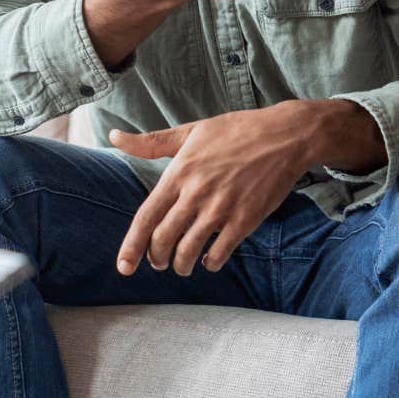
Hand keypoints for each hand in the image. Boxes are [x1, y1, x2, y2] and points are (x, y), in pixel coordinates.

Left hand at [109, 101, 369, 275]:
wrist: (285, 135)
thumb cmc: (236, 130)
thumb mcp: (191, 131)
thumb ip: (151, 142)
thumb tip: (113, 137)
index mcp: (179, 172)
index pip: (146, 217)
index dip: (131, 246)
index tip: (124, 266)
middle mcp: (196, 193)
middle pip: (163, 239)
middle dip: (156, 258)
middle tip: (159, 262)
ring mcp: (221, 208)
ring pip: (189, 250)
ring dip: (182, 265)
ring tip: (183, 265)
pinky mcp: (245, 219)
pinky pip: (219, 253)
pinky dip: (210, 262)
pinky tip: (210, 259)